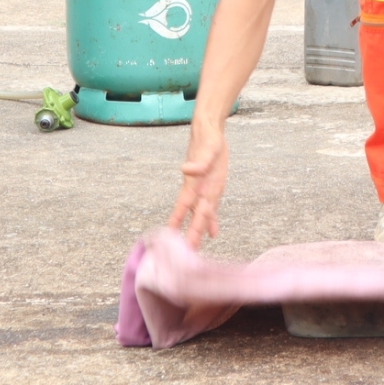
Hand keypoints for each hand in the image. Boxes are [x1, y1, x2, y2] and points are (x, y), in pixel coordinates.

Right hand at [166, 119, 230, 248]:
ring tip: (196, 248)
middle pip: (194, 215)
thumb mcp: (207, 150)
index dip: (176, 221)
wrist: (209, 132)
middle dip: (191, 233)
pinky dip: (212, 221)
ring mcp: (205, 190)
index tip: (170, 237)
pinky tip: (212, 233)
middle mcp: (198, 190)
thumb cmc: (207, 140)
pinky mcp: (213, 187)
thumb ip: (198, 163)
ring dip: (199, 230)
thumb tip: (186, 169)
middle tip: (189, 252)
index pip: (183, 207)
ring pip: (201, 215)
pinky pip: (212, 208)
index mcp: (194, 184)